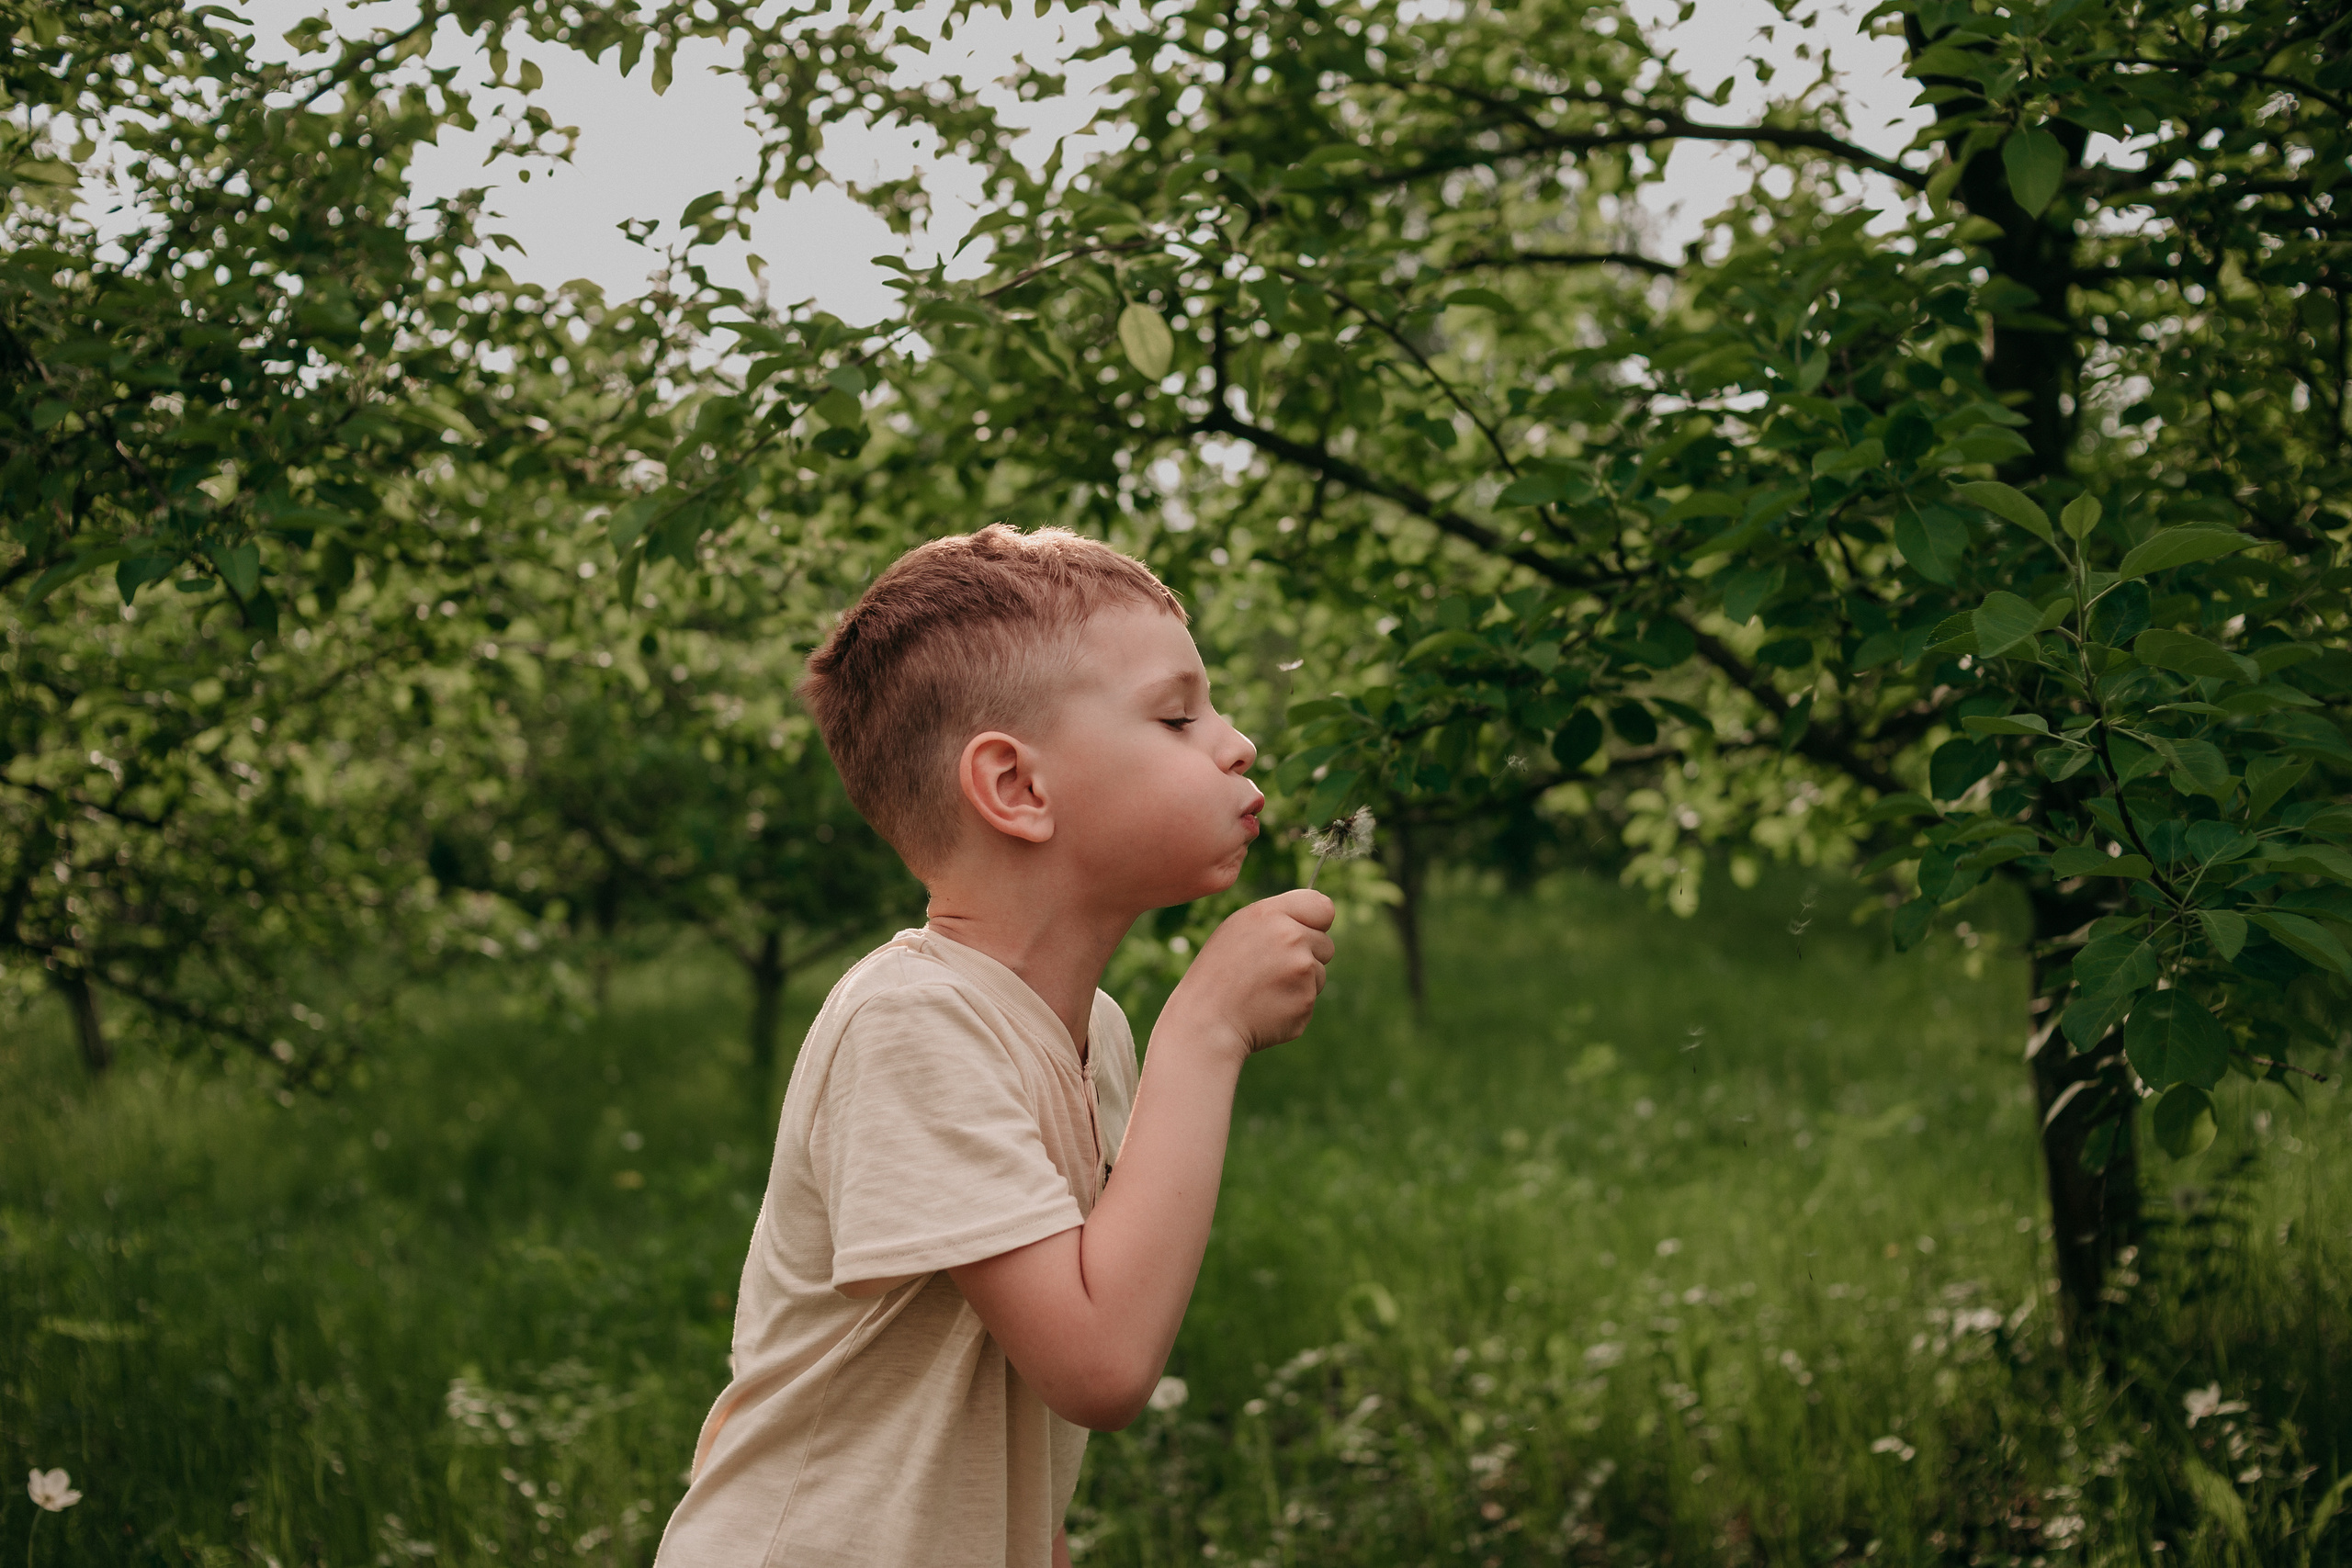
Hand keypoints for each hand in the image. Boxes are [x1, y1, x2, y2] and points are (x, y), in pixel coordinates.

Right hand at [1163, 890, 1335, 1060]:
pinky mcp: (1306, 1001)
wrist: (1206, 1021)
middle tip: (1272, 969)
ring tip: (1264, 990)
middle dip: (1308, 956)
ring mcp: (1302, 971)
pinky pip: (1310, 999)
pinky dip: (1294, 1005)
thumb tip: (1314, 920)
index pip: (1323, 907)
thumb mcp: (1238, 930)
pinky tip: (1267, 1007)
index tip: (1304, 933)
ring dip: (1301, 982)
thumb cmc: (1218, 973)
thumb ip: (1277, 919)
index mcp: (1271, 915)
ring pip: (1320, 974)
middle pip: (1326, 944)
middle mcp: (1291, 938)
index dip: (1316, 922)